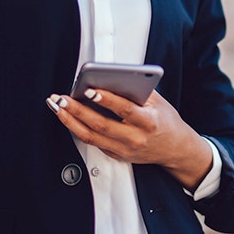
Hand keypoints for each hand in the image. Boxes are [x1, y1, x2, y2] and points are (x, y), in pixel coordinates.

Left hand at [46, 89, 212, 189]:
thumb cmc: (165, 120)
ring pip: (92, 137)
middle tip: (62, 99)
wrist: (175, 149)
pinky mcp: (117, 155)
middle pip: (101, 125)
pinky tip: (68, 117)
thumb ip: (137, 91)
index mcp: (148, 122)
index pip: (124, 110)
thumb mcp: (158, 102)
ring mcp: (124, 150)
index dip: (106, 100)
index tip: (90, 90)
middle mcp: (135, 138)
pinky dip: (78, 129)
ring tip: (58, 107)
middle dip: (78, 111)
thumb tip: (111, 78)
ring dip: (71, 121)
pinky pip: (93, 142)